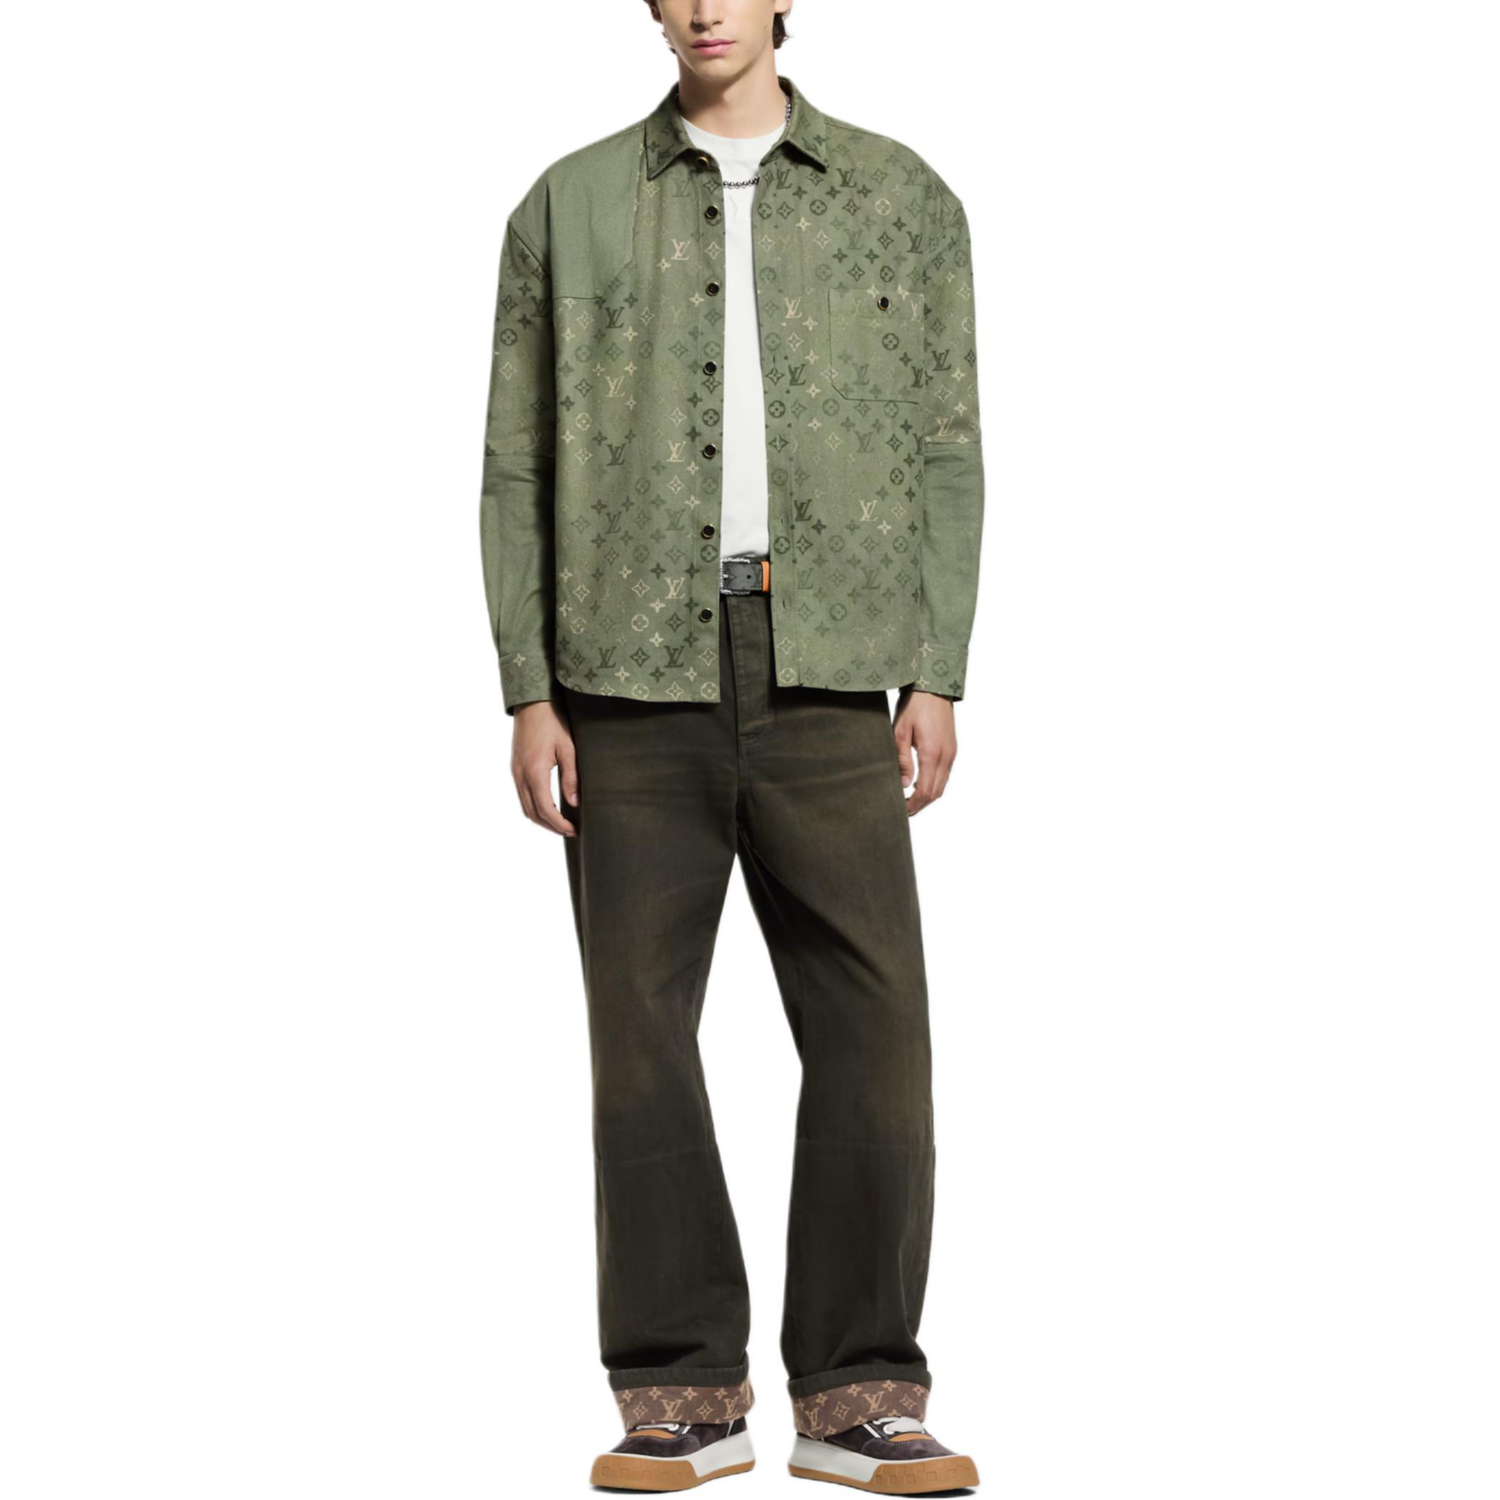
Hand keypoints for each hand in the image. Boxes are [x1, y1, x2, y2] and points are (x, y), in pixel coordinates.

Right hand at [511, 698, 579, 836]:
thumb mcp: (568, 748)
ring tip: (561, 823)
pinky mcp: (515, 768)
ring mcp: (515, 772)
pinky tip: (549, 807)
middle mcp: (520, 775)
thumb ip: (571, 777)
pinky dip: (535, 807)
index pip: (545, 809)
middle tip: (570, 831)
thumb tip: (575, 803)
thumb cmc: (552, 721)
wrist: (532, 703)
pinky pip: (522, 796)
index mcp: (534, 772)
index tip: (574, 830)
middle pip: (533, 813)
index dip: (559, 824)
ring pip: (525, 807)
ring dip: (542, 819)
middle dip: (551, 826)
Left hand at [893, 688, 956, 815]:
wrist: (933, 687)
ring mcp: (951, 753)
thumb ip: (902, 759)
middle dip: (920, 805)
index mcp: (932, 753)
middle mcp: (946, 756)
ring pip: (942, 785)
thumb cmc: (914, 706)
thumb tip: (904, 784)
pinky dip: (934, 785)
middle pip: (936, 792)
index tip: (901, 810)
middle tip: (904, 810)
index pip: (925, 790)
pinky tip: (920, 784)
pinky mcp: (952, 749)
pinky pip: (945, 775)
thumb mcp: (900, 731)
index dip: (914, 804)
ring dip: (927, 796)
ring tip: (910, 801)